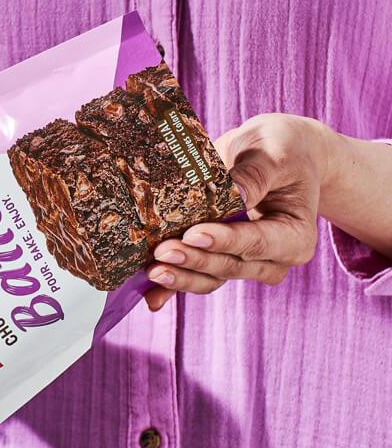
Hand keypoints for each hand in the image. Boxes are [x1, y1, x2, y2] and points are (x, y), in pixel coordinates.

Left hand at [144, 113, 329, 310]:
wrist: (277, 156)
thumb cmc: (281, 150)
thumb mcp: (275, 153)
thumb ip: (255, 175)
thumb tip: (232, 194)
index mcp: (295, 236)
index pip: (257, 243)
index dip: (224, 241)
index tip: (193, 234)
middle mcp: (272, 259)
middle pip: (230, 266)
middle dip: (194, 260)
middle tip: (162, 251)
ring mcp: (244, 265)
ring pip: (210, 279)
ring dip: (180, 277)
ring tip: (152, 270)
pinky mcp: (217, 262)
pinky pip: (194, 279)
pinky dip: (171, 290)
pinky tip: (151, 297)